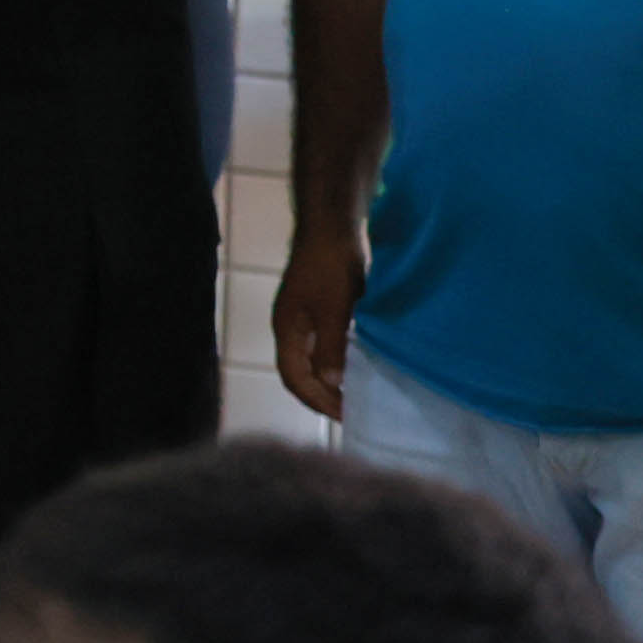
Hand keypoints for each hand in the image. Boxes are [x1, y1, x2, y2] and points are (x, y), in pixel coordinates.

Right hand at [270, 225, 358, 420]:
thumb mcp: (334, 309)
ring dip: (329, 381)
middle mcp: (291, 328)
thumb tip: (331, 384)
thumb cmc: (330, 267)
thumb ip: (331, 347)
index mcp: (287, 330)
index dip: (317, 400)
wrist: (331, 227)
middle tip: (352, 413)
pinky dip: (336, 362)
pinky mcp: (318, 308)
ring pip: (311, 360)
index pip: (294, 378)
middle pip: (298, 373)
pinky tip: (356, 364)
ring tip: (354, 396)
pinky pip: (322, 346)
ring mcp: (303, 317)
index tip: (346, 416)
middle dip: (322, 397)